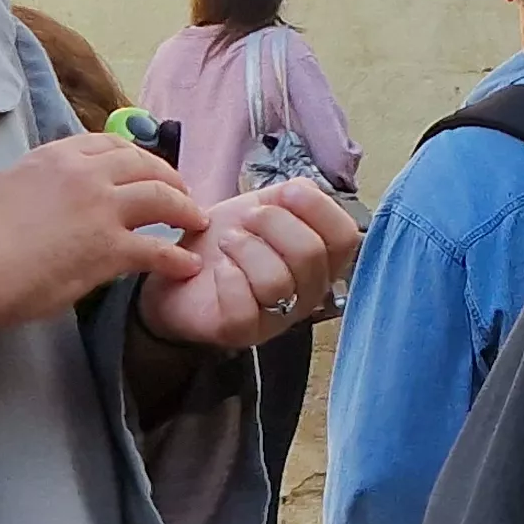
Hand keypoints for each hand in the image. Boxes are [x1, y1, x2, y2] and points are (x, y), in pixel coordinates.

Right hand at [0, 134, 208, 331]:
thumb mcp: (9, 186)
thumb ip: (43, 182)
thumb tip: (58, 194)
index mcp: (57, 155)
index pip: (111, 145)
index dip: (138, 157)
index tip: (148, 169)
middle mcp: (85, 174)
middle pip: (145, 166)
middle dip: (170, 179)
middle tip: (182, 194)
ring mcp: (101, 209)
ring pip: (162, 198)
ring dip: (185, 209)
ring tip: (195, 221)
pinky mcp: (110, 248)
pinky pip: (158, 249)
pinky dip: (178, 257)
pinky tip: (187, 265)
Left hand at [140, 179, 365, 351]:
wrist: (179, 268)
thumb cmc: (227, 240)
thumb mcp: (262, 204)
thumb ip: (292, 194)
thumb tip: (305, 191)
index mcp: (321, 261)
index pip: (345, 237)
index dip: (318, 208)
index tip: (287, 192)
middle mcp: (308, 293)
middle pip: (311, 254)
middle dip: (273, 223)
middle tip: (247, 218)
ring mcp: (277, 318)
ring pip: (277, 281)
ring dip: (245, 248)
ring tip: (226, 241)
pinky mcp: (242, 332)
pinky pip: (244, 307)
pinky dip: (227, 278)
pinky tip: (217, 269)